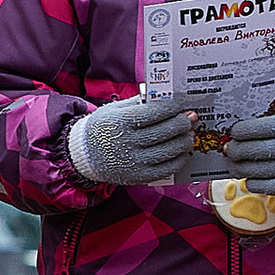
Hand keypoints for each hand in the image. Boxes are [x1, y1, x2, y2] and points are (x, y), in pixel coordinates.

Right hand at [67, 94, 196, 186]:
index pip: (155, 112)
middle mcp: (126, 142)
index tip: (179, 106)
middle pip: (166, 131)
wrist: (84, 155)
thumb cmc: (103, 128)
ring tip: (188, 135)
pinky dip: (180, 159)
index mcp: (120, 122)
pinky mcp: (139, 176)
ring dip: (185, 141)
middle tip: (189, 118)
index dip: (172, 108)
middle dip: (183, 123)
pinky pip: (167, 168)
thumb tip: (166, 98)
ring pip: (170, 150)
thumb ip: (138, 103)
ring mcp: (133, 161)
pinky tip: (181, 152)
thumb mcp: (113, 110)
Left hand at [221, 105, 274, 196]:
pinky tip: (249, 178)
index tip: (234, 133)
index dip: (240, 131)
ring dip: (239, 168)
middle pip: (254, 151)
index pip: (258, 128)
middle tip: (229, 150)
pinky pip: (266, 187)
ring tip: (234, 165)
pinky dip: (252, 184)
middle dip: (235, 151)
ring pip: (257, 170)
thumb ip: (271, 118)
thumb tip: (237, 127)